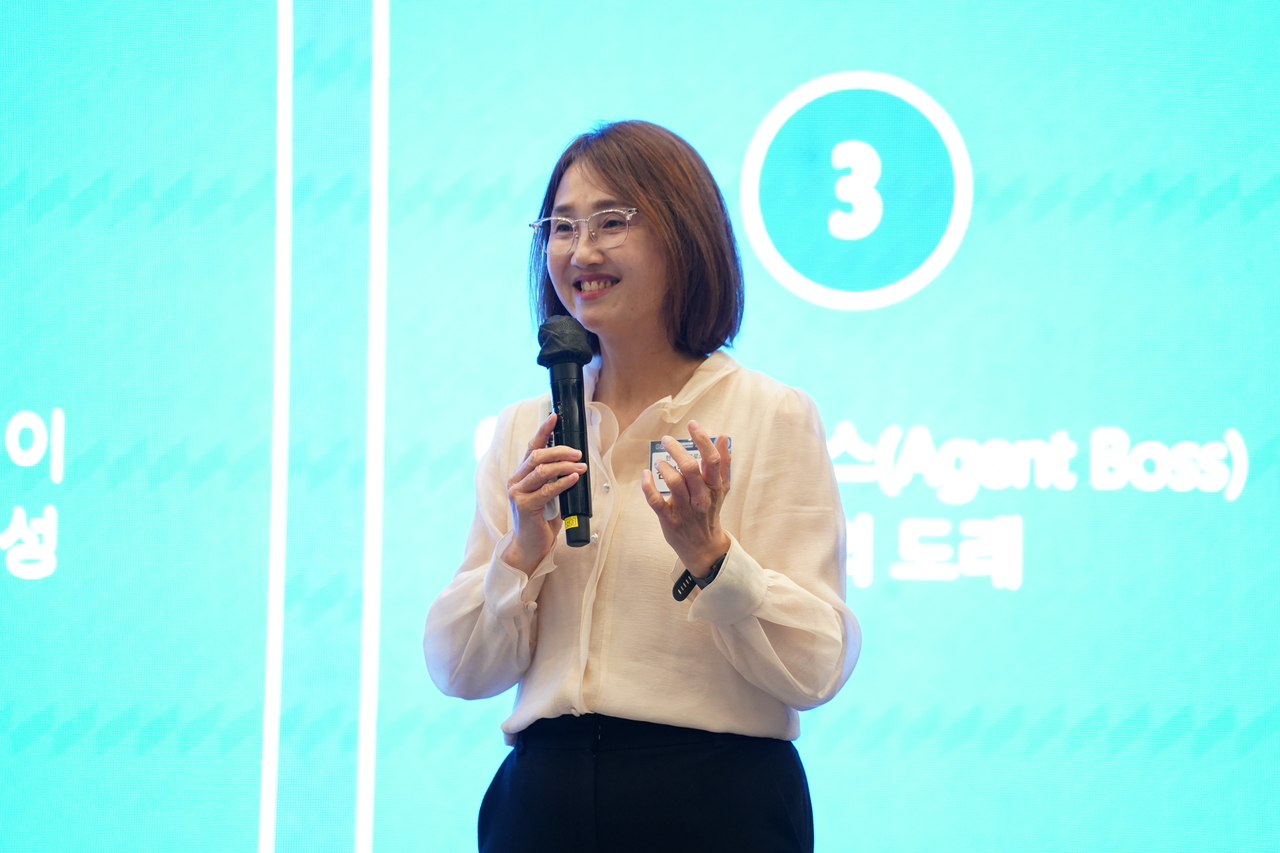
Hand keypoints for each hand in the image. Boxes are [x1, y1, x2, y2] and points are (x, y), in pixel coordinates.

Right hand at [501, 413, 586, 574]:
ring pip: (541, 471)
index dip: (544, 431)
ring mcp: (518, 493)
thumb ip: (554, 479)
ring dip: (564, 466)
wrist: (530, 546)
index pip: (532, 447)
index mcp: (521, 475)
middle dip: (560, 451)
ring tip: (580, 466)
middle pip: (537, 456)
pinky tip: (574, 479)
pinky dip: (563, 482)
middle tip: (577, 452)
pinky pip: (546, 490)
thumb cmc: (541, 520)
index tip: (555, 417)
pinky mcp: (524, 507)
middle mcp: (516, 481)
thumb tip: (575, 464)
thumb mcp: (548, 495)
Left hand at [641, 420, 731, 575]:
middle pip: (690, 469)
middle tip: (668, 440)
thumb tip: (723, 436)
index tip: (693, 424)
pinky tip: (646, 475)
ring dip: (664, 467)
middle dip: (677, 450)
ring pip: (674, 483)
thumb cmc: (710, 512)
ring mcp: (684, 509)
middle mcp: (701, 497)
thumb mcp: (721, 488)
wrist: (703, 546)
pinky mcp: (669, 519)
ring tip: (660, 462)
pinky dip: (648, 486)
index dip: (703, 440)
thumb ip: (723, 463)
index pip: (712, 460)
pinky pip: (656, 501)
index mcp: (715, 487)